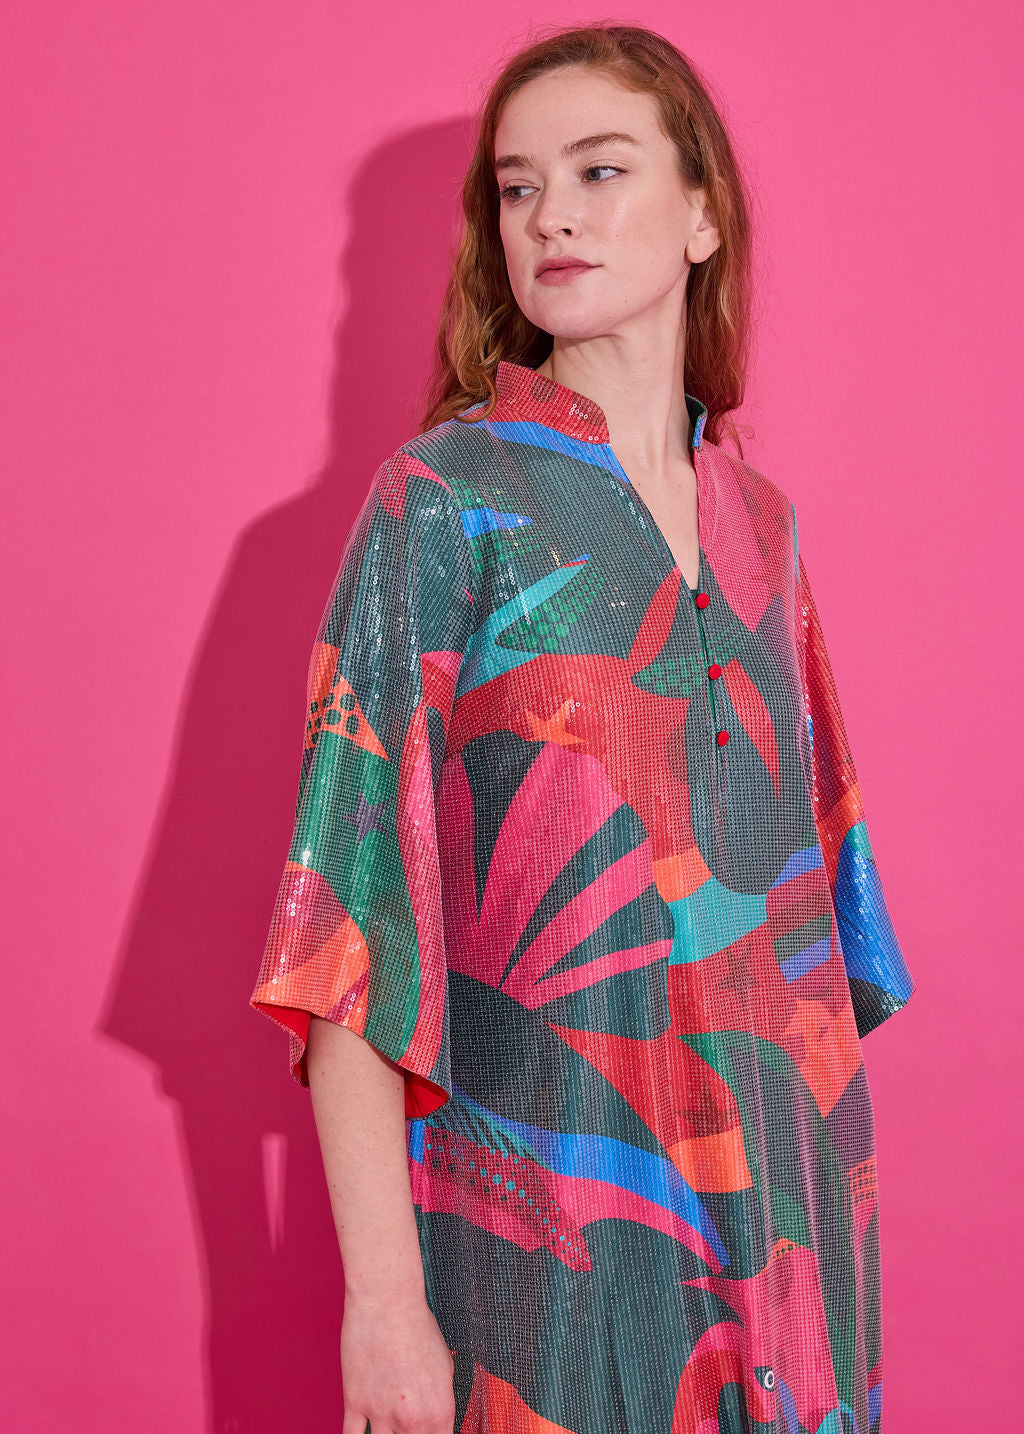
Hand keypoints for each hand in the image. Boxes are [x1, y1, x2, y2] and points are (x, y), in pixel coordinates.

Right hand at [340, 1288, 456, 1433]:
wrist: (388, 1303)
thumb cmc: (417, 1325)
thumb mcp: (445, 1364)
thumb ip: (440, 1396)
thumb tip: (435, 1409)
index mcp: (439, 1410)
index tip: (429, 1431)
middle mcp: (412, 1420)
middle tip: (407, 1425)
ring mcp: (381, 1414)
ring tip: (388, 1425)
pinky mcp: (355, 1403)